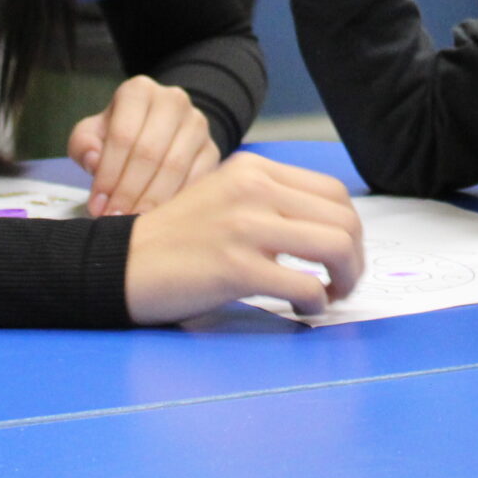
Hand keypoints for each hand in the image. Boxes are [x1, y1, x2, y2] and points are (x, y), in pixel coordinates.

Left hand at [69, 75, 219, 216]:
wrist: (155, 132)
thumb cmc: (118, 135)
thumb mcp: (92, 135)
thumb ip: (84, 146)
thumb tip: (95, 162)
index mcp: (138, 91)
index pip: (123, 135)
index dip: (108, 174)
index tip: (97, 206)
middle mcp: (173, 100)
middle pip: (149, 152)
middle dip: (128, 191)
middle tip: (114, 218)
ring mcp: (198, 124)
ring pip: (174, 167)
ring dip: (151, 200)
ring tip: (133, 222)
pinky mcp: (213, 149)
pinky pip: (197, 179)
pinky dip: (177, 202)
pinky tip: (159, 218)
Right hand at [121, 155, 365, 322]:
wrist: (122, 263)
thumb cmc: (176, 239)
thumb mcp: (225, 196)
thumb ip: (272, 202)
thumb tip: (330, 229)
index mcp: (255, 169)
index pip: (333, 192)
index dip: (350, 227)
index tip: (343, 255)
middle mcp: (255, 189)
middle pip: (343, 219)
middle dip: (355, 258)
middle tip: (343, 283)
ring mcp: (246, 227)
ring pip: (335, 248)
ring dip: (344, 280)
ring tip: (328, 296)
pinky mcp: (237, 267)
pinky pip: (305, 286)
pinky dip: (314, 304)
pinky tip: (300, 309)